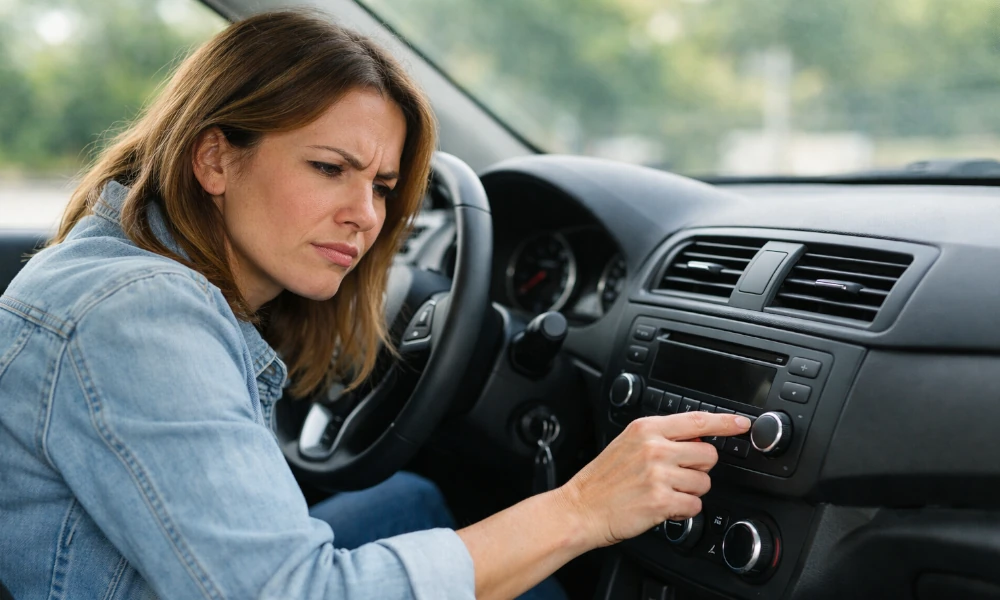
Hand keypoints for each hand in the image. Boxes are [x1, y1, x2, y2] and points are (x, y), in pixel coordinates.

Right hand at [558, 411, 750, 547]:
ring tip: (663, 492)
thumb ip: (660, 438)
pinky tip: (663, 508)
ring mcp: (658, 475)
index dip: (725, 422)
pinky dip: (683, 511)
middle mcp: (654, 448)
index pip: (696, 421)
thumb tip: (696, 442)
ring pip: (704, 483)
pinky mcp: (661, 501)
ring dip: (689, 492)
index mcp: (646, 429)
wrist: (580, 508)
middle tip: (676, 477)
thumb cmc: (602, 480)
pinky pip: (694, 506)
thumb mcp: (627, 444)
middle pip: (708, 456)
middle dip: (699, 469)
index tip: (742, 424)